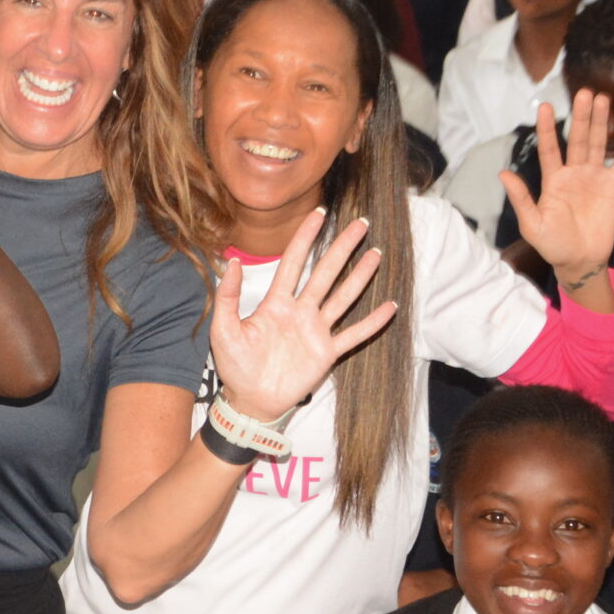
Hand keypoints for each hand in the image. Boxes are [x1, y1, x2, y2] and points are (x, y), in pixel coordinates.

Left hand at [207, 207, 397, 422]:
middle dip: (342, 248)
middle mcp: (300, 312)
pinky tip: (390, 306)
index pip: (294, 262)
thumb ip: (227, 296)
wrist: (251, 401)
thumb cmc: (235, 366)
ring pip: (343, 297)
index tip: (318, 213)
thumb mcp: (223, 329)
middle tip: (361, 223)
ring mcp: (316, 331)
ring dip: (360, 276)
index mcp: (275, 303)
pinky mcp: (327, 353)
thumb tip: (232, 261)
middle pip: (326, 273)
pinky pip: (354, 335)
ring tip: (376, 253)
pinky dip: (372, 322)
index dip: (305, 237)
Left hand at [502, 88, 613, 286]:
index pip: (549, 148)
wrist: (580, 260)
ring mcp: (595, 177)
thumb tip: (503, 173)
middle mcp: (574, 173)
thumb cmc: (552, 244)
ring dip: (600, 122)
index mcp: (552, 179)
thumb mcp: (532, 223)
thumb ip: (521, 198)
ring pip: (598, 143)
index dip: (546, 128)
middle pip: (576, 138)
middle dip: (580, 116)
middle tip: (584, 93)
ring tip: (602, 99)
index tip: (543, 106)